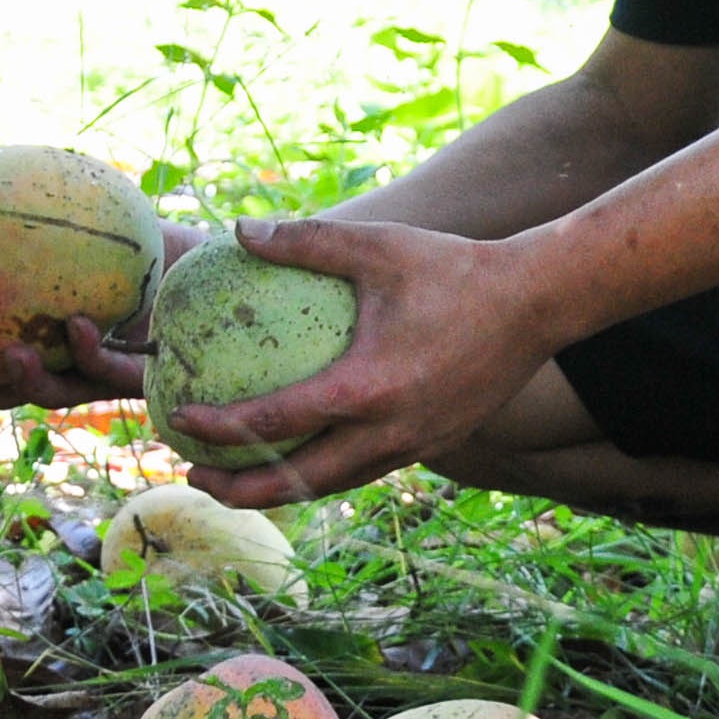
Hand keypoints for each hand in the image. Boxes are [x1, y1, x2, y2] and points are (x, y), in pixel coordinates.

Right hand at [0, 220, 211, 410]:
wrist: (214, 254)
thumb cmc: (149, 236)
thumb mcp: (88, 223)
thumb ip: (36, 219)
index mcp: (58, 342)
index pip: (2, 366)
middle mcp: (81, 366)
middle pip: (18, 390)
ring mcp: (115, 375)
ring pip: (64, 393)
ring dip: (32, 381)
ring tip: (12, 356)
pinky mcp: (153, 373)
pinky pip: (115, 369)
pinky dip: (92, 351)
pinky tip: (79, 325)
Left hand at [165, 214, 564, 508]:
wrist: (538, 304)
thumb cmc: (454, 268)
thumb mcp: (377, 246)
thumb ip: (306, 240)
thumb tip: (241, 230)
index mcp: (367, 389)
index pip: (275, 422)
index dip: (219, 426)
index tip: (180, 416)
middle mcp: (389, 432)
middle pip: (297, 481)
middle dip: (239, 488)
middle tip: (193, 475)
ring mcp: (414, 446)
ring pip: (332, 486)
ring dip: (279, 487)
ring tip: (235, 478)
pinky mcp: (433, 446)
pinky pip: (364, 471)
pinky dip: (322, 473)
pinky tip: (300, 454)